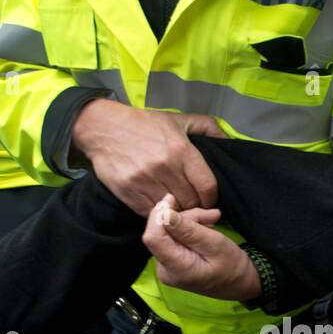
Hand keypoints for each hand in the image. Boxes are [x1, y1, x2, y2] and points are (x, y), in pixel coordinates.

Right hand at [72, 99, 226, 215]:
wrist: (103, 128)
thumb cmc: (143, 124)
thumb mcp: (178, 119)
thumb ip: (208, 127)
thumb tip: (229, 140)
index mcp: (181, 150)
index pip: (208, 187)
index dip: (212, 197)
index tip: (208, 198)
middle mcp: (165, 167)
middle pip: (192, 202)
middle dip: (195, 205)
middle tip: (192, 202)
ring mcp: (146, 182)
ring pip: (174, 211)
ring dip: (177, 210)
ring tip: (176, 203)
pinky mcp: (129, 193)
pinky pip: (153, 214)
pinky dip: (159, 212)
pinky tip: (159, 203)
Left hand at [143, 194, 260, 300]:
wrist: (239, 283)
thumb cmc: (232, 267)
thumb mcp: (215, 244)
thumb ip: (189, 230)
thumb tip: (165, 214)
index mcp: (176, 269)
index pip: (153, 238)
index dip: (158, 215)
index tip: (172, 200)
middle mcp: (165, 269)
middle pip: (161, 232)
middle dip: (183, 217)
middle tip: (211, 215)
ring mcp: (165, 266)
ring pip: (168, 231)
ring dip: (189, 221)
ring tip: (212, 222)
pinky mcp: (169, 260)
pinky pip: (172, 236)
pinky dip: (188, 228)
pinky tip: (205, 229)